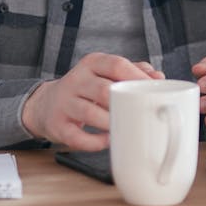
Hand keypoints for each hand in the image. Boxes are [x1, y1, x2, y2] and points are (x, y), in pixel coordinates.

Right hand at [21, 53, 162, 150]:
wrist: (46, 104)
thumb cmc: (87, 89)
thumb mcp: (106, 73)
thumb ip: (133, 72)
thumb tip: (159, 78)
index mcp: (92, 63)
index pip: (116, 64)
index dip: (137, 77)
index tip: (154, 90)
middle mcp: (76, 80)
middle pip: (103, 90)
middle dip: (125, 103)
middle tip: (142, 113)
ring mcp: (64, 103)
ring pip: (90, 113)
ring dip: (111, 123)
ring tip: (126, 128)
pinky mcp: (57, 125)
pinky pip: (77, 136)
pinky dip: (95, 142)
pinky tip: (108, 141)